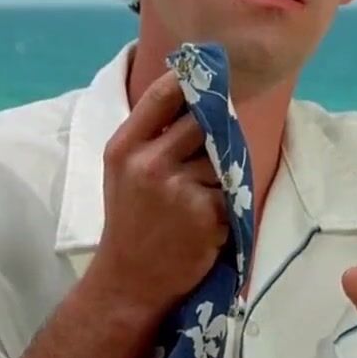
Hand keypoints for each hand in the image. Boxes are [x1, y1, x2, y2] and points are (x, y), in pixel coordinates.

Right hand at [95, 69, 227, 313]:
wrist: (130, 282)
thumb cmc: (130, 222)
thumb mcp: (124, 172)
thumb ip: (152, 137)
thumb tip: (196, 97)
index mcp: (125, 147)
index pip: (162, 96)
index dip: (190, 81)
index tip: (211, 75)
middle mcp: (149, 163)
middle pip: (203, 120)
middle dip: (217, 128)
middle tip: (219, 141)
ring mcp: (178, 188)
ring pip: (222, 156)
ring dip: (223, 170)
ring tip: (204, 194)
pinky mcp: (206, 212)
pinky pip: (232, 190)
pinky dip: (228, 202)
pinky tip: (210, 220)